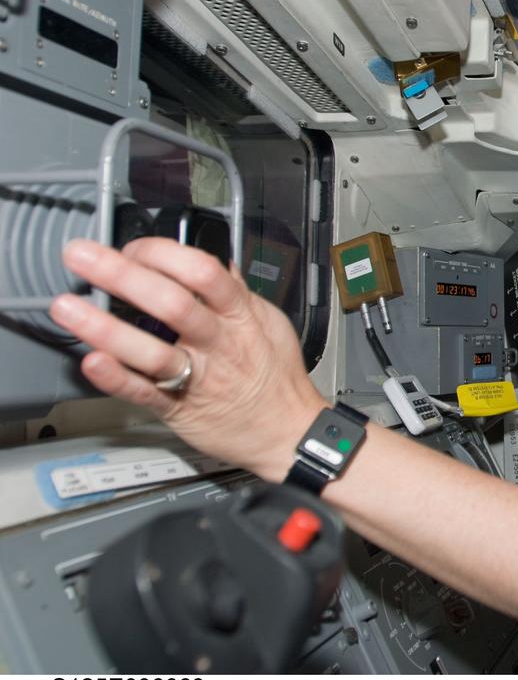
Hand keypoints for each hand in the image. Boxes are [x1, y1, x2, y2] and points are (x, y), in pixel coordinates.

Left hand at [49, 238, 323, 479]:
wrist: (287, 433)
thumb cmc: (278, 379)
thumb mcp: (271, 325)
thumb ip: (240, 294)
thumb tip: (220, 264)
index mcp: (240, 317)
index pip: (203, 273)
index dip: (164, 254)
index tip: (135, 247)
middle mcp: (217, 344)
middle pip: (170, 303)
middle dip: (122, 275)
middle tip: (84, 257)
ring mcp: (198, 377)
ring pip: (151, 350)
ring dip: (105, 328)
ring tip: (67, 307)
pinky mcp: (179, 408)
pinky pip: (145, 393)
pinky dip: (116, 377)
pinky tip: (92, 362)